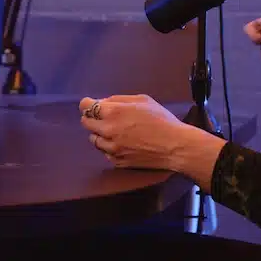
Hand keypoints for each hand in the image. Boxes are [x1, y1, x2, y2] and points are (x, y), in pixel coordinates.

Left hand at [78, 94, 223, 185]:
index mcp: (113, 112)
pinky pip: (105, 152)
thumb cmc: (162, 120)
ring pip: (93, 139)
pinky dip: (109, 147)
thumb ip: (119, 99)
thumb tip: (103, 102)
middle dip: (92, 118)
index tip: (91, 105)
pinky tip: (122, 143)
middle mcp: (108, 131)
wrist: (175, 146)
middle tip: (104, 117)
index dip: (87, 104)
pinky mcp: (117, 161)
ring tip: (115, 131)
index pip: (85, 106)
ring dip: (99, 133)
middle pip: (85, 123)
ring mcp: (111, 148)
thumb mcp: (142, 100)